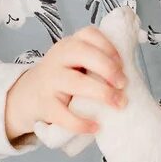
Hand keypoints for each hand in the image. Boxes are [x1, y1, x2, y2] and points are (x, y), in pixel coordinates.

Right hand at [5, 26, 127, 140]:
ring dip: (101, 92)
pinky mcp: (44, 104)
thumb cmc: (63, 78)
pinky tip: (96, 127)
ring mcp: (49, 80)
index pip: (88, 34)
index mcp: (69, 45)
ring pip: (74, 81)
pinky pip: (62, 114)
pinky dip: (81, 122)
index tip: (122, 63)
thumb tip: (132, 69)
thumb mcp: (75, 63)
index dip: (108, 46)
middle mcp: (57, 58)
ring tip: (119, 104)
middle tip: (124, 84)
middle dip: (107, 67)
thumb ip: (96, 61)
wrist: (28, 96)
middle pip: (81, 52)